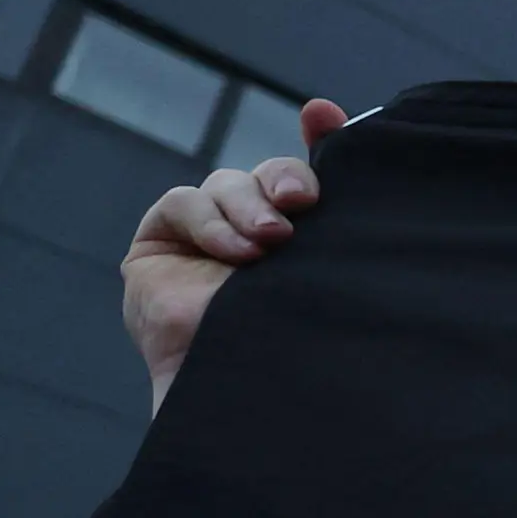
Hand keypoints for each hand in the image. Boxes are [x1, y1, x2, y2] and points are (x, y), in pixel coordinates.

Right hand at [123, 99, 349, 411]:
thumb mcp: (332, 282)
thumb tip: (357, 162)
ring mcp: (206, 238)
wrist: (246, 402)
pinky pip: (182, 203)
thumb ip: (347, 233)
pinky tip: (234, 253)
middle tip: (303, 204)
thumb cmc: (298, 352)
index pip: (312, 179)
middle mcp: (258, 236)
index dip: (321, 137)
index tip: (325, 115)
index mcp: (306, 246)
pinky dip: (209, 220)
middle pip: (270, 176)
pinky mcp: (159, 244)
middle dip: (286, 179)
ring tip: (269, 245)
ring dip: (248, 206)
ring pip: (227, 183)